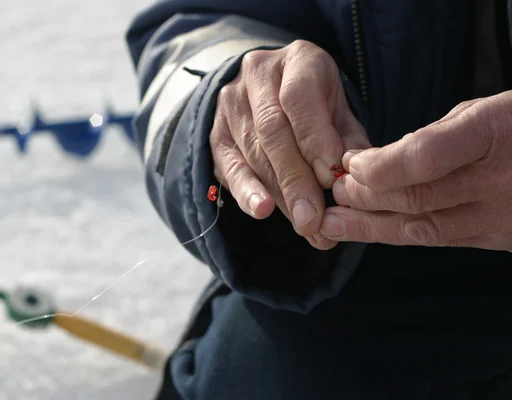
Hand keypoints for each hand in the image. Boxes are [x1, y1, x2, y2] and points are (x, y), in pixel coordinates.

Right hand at [210, 40, 369, 248]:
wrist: (270, 89)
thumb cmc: (317, 104)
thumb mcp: (340, 111)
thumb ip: (348, 141)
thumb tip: (354, 181)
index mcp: (297, 59)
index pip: (298, 97)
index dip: (315, 139)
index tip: (332, 179)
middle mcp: (257, 75)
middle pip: (272, 130)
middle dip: (295, 179)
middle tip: (314, 218)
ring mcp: (230, 104)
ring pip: (253, 153)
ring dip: (279, 194)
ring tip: (305, 226)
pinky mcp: (215, 133)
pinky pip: (229, 166)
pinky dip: (247, 191)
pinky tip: (262, 210)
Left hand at [320, 91, 511, 250]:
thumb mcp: (488, 110)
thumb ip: (436, 137)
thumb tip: (382, 162)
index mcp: (496, 134)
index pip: (424, 159)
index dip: (380, 167)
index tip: (351, 165)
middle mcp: (500, 181)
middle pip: (417, 199)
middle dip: (366, 197)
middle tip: (335, 193)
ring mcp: (503, 218)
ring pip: (423, 230)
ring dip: (371, 228)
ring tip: (333, 224)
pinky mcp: (501, 240)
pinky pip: (441, 240)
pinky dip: (401, 235)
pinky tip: (370, 231)